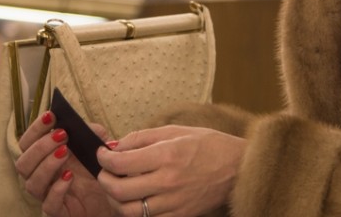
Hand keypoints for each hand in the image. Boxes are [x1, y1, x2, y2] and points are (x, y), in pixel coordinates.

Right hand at [15, 110, 114, 216]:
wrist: (113, 195)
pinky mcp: (58, 212)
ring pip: (31, 184)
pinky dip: (57, 189)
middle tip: (62, 135)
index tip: (51, 116)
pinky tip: (69, 177)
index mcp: (44, 157)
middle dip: (40, 147)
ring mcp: (47, 195)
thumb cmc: (98, 168)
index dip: (35, 129)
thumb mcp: (98, 145)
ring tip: (65, 152)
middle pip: (22, 163)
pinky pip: (48, 205)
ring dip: (46, 165)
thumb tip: (83, 125)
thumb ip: (91, 132)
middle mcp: (41, 176)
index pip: (27, 143)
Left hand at [96, 125, 243, 216]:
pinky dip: (136, 211)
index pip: (121, 162)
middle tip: (104, 173)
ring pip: (130, 211)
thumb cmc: (209, 145)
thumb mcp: (175, 131)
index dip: (104, 159)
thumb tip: (117, 146)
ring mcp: (174, 202)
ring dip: (116, 200)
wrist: (238, 168)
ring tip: (116, 188)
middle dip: (104, 181)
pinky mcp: (180, 216)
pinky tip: (136, 199)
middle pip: (120, 190)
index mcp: (166, 156)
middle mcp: (168, 182)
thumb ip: (143, 138)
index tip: (102, 155)